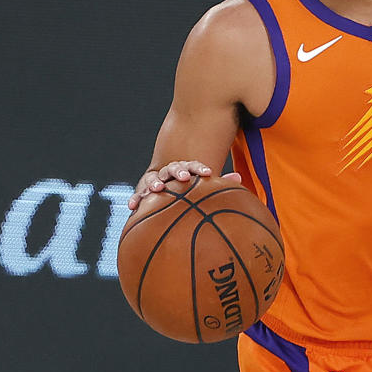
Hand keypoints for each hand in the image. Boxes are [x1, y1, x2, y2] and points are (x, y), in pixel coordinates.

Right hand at [128, 160, 242, 211]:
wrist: (171, 193)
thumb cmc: (192, 192)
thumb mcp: (205, 189)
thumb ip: (220, 184)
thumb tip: (238, 177)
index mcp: (186, 170)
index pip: (193, 165)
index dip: (199, 168)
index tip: (208, 173)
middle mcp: (170, 172)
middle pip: (173, 169)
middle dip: (178, 172)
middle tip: (184, 177)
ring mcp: (156, 181)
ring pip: (153, 179)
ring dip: (154, 182)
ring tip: (157, 188)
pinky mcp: (144, 191)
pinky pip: (139, 195)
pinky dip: (136, 199)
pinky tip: (133, 206)